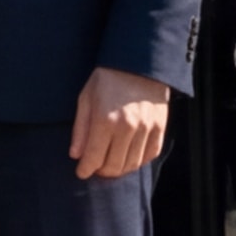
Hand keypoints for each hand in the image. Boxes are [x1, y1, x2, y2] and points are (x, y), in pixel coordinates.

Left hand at [69, 67, 171, 181]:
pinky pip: (150, 155)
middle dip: (101, 171)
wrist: (139, 63)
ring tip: (110, 164)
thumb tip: (76, 155)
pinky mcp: (160, 127)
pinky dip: (138, 161)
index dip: (85, 169)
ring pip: (132, 164)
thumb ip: (81, 129)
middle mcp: (127, 127)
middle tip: (95, 167)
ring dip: (119, 169)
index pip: (94, 157)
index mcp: (105, 120)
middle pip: (113, 165)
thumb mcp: (86, 98)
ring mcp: (146, 128)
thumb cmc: (108, 80)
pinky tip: (129, 158)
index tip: (81, 172)